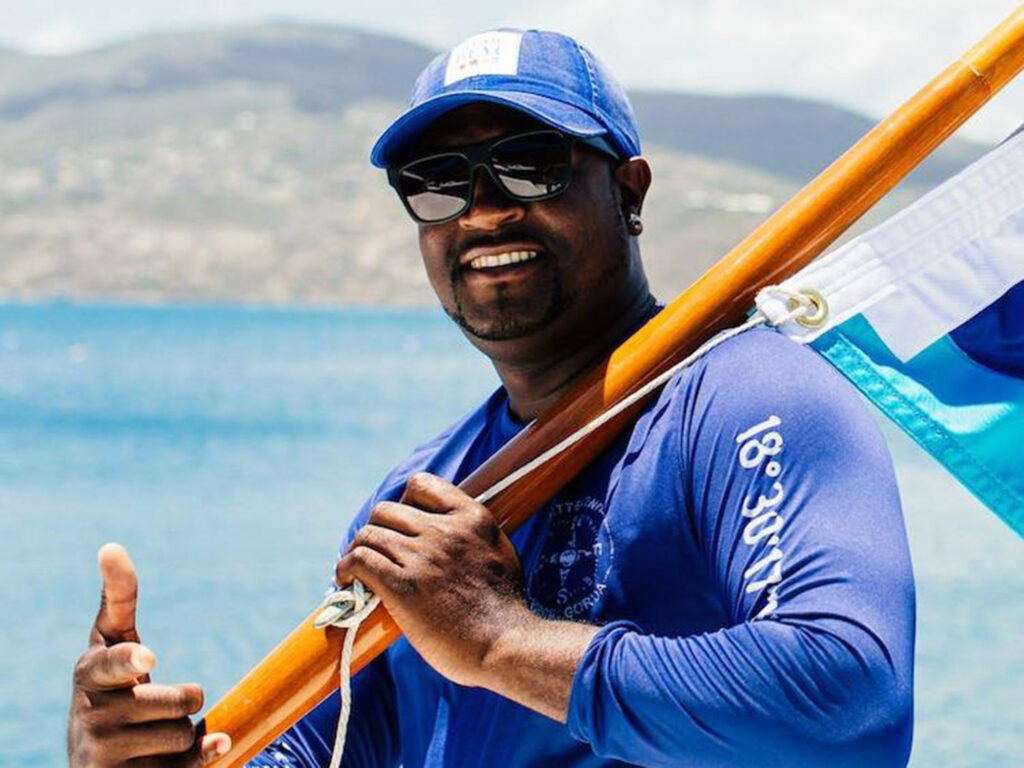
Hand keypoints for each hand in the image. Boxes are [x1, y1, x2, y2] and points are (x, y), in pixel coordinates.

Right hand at [67, 543, 230, 766]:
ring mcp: (105, 753)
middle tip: (178, 699)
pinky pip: (186, 766)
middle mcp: (91, 714)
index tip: (148, 658)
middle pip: (174, 702)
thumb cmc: (113, 688)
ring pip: (181, 734)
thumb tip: (109, 546)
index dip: (130, 661)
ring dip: (185, 731)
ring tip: (159, 733)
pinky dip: (206, 754)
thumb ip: (117, 600)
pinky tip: (217, 744)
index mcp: (90, 673)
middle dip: (186, 698)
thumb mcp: (112, 645)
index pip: (111, 663)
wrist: (96, 761)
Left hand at [335, 473, 529, 687]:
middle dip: (377, 532)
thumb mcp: (499, 552)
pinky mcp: (403, 587)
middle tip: (377, 555)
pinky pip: (359, 561)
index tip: (402, 526)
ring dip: (357, 551)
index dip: (404, 503)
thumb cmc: (505, 609)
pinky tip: (346, 580)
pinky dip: (346, 568)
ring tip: (355, 570)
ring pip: (368, 535)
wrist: (507, 646)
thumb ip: (473, 536)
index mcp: (472, 518)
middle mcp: (445, 531)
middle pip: (386, 511)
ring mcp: (423, 557)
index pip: (422, 485)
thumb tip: (451, 535)